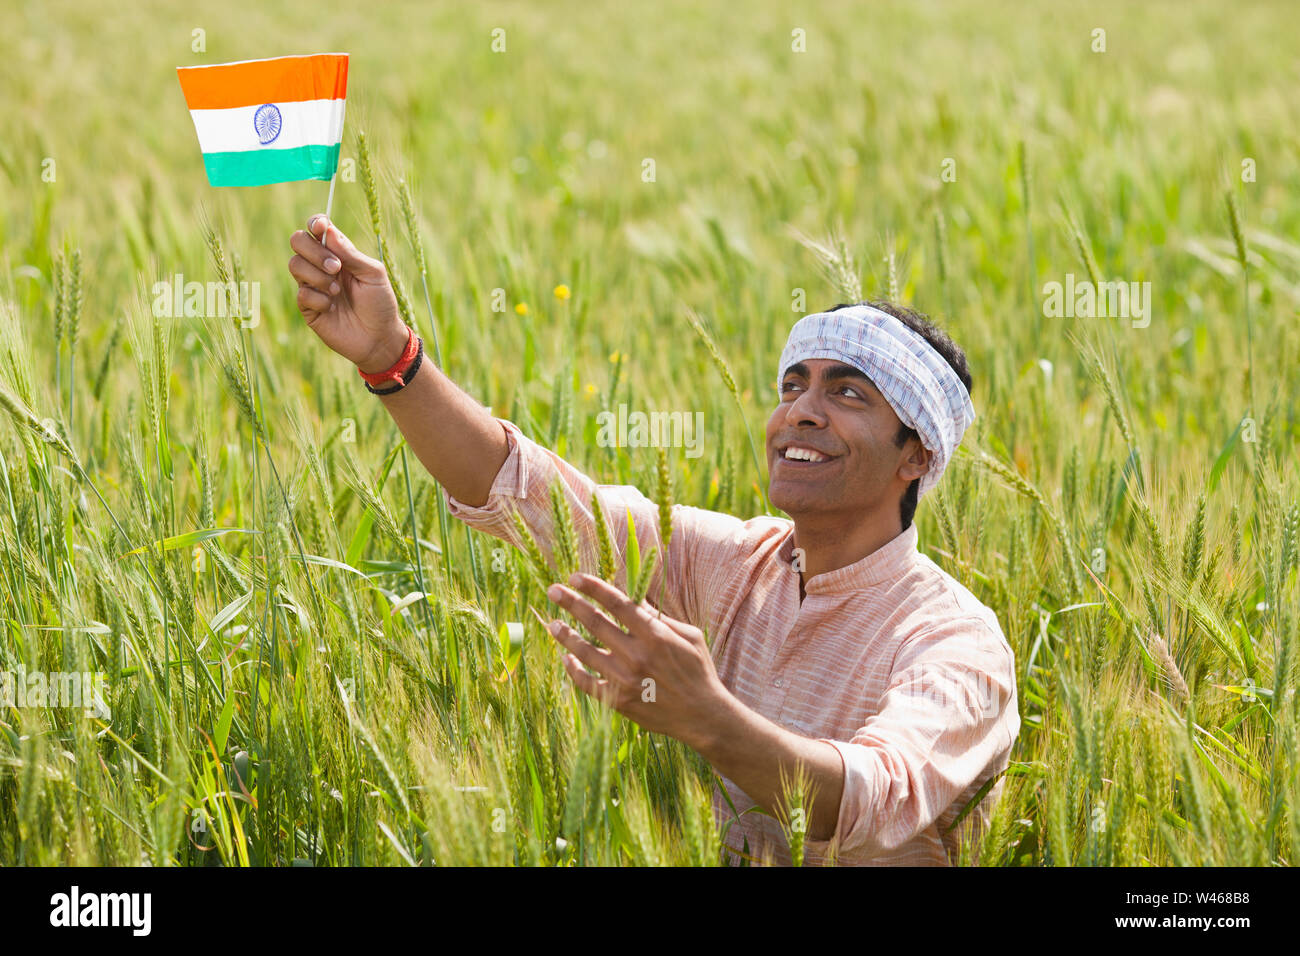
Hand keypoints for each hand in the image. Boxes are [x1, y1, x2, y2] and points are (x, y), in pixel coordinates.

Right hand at [288, 215, 407, 371]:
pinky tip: (332, 307)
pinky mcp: (308, 308)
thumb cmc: (380, 304)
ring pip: (295, 265)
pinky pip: (302, 293)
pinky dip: (319, 299)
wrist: (380, 338)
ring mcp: (312, 286)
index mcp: (339, 253)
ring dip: (317, 276)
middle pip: (298, 241)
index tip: (320, 228)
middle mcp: (321, 266)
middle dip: (314, 251)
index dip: (315, 224)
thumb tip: (327, 230)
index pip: (318, 229)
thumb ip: (350, 253)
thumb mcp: (373, 274)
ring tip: (337, 291)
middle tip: (336, 267)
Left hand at [544, 572, 729, 749]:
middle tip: (553, 590)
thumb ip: (660, 617)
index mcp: (656, 635)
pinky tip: (566, 658)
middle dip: (571, 603)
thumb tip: (635, 597)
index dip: (594, 588)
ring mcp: (625, 680)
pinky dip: (573, 670)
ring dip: (565, 635)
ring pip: (585, 652)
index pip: (618, 604)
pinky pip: (587, 683)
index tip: (575, 577)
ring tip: (552, 623)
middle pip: (596, 623)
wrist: (702, 715)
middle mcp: (637, 655)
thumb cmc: (698, 671)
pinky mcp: (618, 701)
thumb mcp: (690, 636)